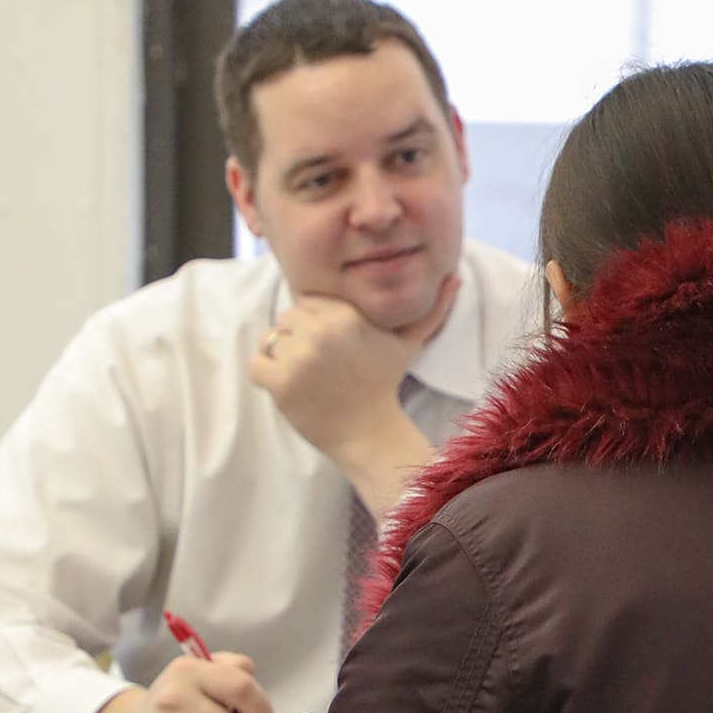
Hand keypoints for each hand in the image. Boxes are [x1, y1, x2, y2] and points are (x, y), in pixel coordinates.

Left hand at [249, 277, 459, 475]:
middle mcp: (323, 330)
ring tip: (310, 380)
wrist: (370, 435)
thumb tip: (456, 277)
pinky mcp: (280, 381)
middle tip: (323, 370)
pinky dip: (267, 379)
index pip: (307, 303)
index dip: (317, 327)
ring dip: (281, 360)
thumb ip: (432, 309)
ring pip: (269, 341)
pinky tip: (294, 391)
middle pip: (286, 320)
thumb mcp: (408, 342)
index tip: (335, 352)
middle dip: (298, 342)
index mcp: (347, 313)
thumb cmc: (384, 385)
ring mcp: (300, 356)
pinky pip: (256, 365)